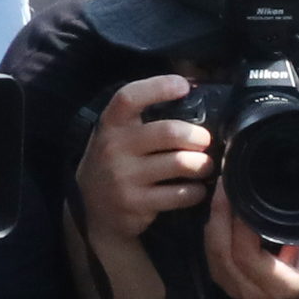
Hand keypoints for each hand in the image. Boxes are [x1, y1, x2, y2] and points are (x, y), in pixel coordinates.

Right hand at [77, 76, 216, 244]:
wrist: (93, 212)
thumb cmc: (114, 165)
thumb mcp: (116, 138)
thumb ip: (142, 121)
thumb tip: (189, 99)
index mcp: (110, 125)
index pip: (130, 97)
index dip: (158, 86)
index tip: (183, 86)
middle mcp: (114, 148)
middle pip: (169, 132)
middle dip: (198, 136)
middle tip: (205, 141)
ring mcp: (123, 178)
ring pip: (180, 163)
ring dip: (202, 165)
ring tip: (204, 166)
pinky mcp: (135, 204)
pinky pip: (181, 194)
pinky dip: (196, 191)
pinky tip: (195, 190)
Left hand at [200, 189, 298, 298]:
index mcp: (275, 285)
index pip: (247, 254)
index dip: (241, 225)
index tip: (245, 197)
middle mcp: (249, 289)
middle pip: (222, 250)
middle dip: (219, 215)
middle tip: (225, 186)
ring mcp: (232, 288)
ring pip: (212, 251)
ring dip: (214, 221)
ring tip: (221, 194)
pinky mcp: (223, 281)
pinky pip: (211, 254)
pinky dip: (213, 231)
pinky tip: (219, 213)